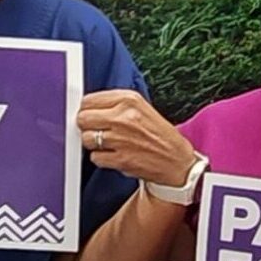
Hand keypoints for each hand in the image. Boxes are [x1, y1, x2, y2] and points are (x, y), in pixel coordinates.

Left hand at [76, 91, 197, 185]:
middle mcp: (123, 117)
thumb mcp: (141, 108)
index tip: (92, 115)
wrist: (176, 161)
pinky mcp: (119, 159)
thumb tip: (88, 108)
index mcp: (129, 99)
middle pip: (83, 118)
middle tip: (98, 130)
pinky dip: (101, 158)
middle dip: (87, 126)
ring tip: (108, 144)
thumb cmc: (160, 136)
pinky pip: (95, 157)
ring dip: (93, 144)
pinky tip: (114, 155)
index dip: (87, 110)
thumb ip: (115, 105)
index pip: (89, 100)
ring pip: (86, 138)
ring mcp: (120, 139)